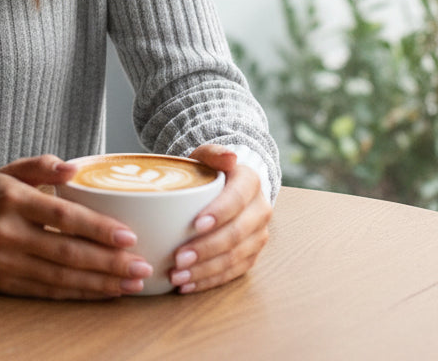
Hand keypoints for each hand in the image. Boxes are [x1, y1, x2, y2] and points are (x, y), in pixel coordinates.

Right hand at [0, 154, 153, 298]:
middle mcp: (8, 233)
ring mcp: (5, 263)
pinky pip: (48, 292)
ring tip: (132, 283)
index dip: (97, 229)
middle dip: (109, 263)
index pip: (62, 217)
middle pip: (67, 253)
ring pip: (61, 278)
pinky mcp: (4, 284)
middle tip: (142, 266)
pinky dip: (79, 294)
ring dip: (100, 283)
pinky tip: (103, 292)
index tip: (129, 236)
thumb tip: (75, 168)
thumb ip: (42, 166)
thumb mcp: (10, 171)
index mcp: (12, 199)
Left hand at [169, 144, 271, 292]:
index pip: (237, 199)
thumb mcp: (206, 155)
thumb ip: (214, 153)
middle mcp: (260, 210)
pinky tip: (188, 285)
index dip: (219, 213)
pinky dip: (210, 281)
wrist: (225, 185)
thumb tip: (231, 156)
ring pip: (235, 258)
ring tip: (178, 276)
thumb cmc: (208, 170)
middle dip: (207, 249)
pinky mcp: (251, 255)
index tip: (195, 224)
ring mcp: (258, 236)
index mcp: (251, 182)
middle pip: (236, 234)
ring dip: (206, 270)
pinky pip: (233, 273)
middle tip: (178, 259)